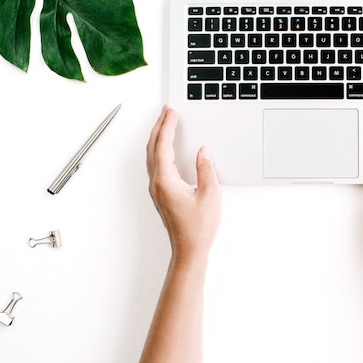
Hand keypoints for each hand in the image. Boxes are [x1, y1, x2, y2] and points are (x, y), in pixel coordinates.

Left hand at [146, 105, 221, 267]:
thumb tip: (203, 152)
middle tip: (167, 112)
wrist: (189, 250)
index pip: (163, 146)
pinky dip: (160, 150)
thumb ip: (206, 169)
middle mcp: (157, 184)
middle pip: (153, 148)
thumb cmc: (198, 229)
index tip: (171, 112)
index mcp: (166, 181)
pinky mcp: (161, 194)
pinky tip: (167, 148)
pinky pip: (156, 165)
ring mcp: (157, 190)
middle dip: (159, 127)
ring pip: (153, 156)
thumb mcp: (210, 196)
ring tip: (166, 124)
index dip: (167, 126)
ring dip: (158, 138)